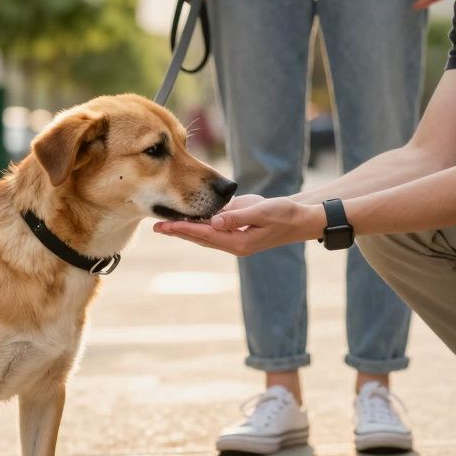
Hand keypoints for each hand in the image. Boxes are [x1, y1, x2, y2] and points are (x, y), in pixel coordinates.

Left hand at [153, 196, 321, 256]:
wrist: (300, 218)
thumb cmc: (285, 214)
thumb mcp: (263, 212)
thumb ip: (238, 217)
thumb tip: (214, 221)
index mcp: (238, 242)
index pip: (205, 235)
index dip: (184, 229)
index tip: (165, 226)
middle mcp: (233, 242)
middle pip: (199, 237)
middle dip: (178, 231)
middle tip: (155, 227)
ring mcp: (233, 236)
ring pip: (203, 233)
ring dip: (184, 228)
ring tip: (164, 222)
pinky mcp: (235, 227)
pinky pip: (212, 227)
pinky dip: (197, 222)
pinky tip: (186, 215)